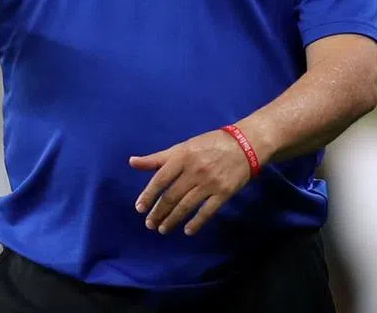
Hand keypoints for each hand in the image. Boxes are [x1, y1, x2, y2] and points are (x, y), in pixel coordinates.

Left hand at [130, 129, 253, 236]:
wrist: (244, 144)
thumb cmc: (209, 144)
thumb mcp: (182, 147)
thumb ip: (157, 158)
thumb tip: (132, 162)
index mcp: (182, 157)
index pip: (160, 179)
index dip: (149, 195)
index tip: (139, 208)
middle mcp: (194, 170)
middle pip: (172, 196)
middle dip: (159, 212)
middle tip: (149, 224)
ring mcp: (210, 183)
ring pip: (186, 206)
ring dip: (172, 219)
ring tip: (163, 229)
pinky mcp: (224, 193)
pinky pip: (207, 211)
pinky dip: (197, 223)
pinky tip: (187, 231)